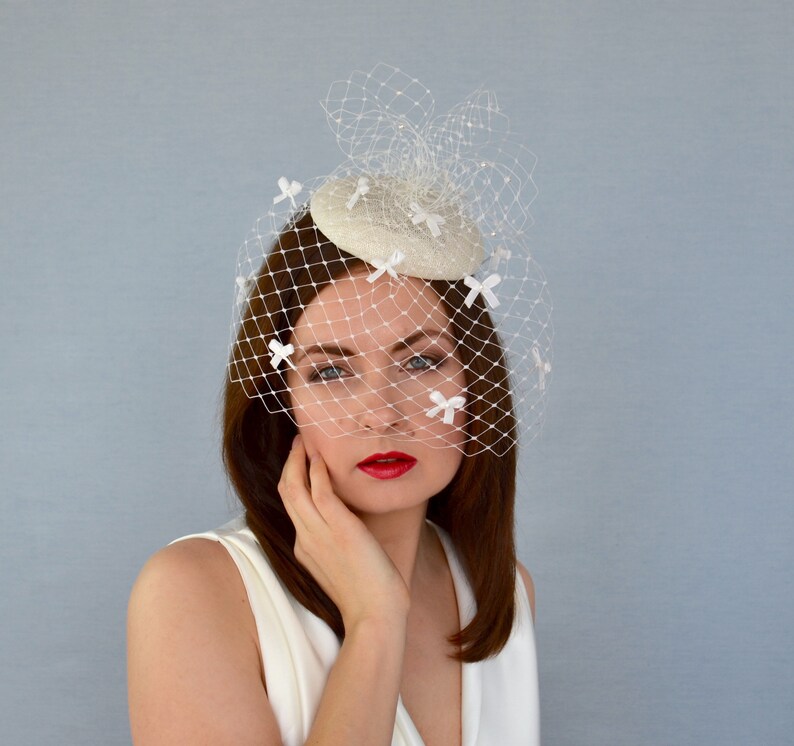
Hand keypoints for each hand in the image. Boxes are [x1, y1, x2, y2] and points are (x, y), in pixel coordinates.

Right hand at [277, 436, 410, 630]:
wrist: (376, 616)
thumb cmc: (369, 596)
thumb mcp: (345, 566)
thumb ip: (338, 545)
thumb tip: (349, 527)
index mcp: (305, 549)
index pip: (293, 508)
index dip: (294, 482)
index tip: (301, 465)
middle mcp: (305, 538)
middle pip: (286, 493)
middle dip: (290, 464)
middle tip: (297, 443)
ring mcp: (318, 533)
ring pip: (294, 487)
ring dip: (298, 460)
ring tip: (304, 441)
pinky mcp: (339, 527)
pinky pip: (319, 490)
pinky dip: (317, 470)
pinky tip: (322, 457)